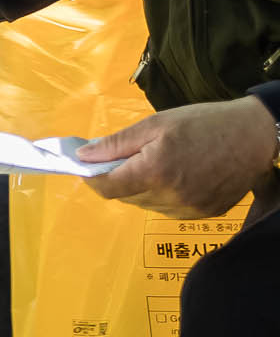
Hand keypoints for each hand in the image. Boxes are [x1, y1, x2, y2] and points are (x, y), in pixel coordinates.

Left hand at [82, 98, 279, 217]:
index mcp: (155, 172)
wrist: (254, 135)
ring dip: (139, 188)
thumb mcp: (155, 124)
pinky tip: (174, 175)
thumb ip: (116, 143)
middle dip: (116, 179)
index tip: (87, 165)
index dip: (92, 178)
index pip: (107, 188)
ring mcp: (189, 209)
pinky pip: (169, 209)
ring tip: (154, 163)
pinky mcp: (204, 214)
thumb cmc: (203, 123)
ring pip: (146, 205)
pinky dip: (162, 195)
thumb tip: (83, 156)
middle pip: (125, 197)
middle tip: (123, 157)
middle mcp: (170, 197)